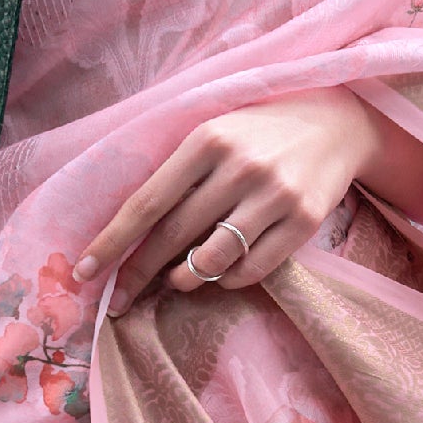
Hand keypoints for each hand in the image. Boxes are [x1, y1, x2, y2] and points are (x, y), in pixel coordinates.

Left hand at [76, 90, 422, 298]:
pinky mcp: (304, 221)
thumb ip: (178, 174)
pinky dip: (228, 280)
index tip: (85, 273)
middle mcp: (240, 167)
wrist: (337, 123)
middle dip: (139, 273)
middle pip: (173, 236)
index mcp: (207, 139)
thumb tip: (131, 236)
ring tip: (177, 280)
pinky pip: (251, 270)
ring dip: (185, 279)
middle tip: (120, 300)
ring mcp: (275, 196)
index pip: (147, 202)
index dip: (112, 242)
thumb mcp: (215, 133)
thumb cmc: (260, 132)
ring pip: (212, 260)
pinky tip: (223, 272)